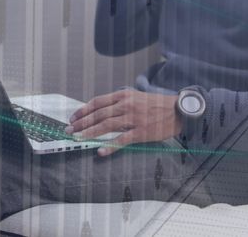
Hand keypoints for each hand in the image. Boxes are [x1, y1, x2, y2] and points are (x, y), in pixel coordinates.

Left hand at [65, 89, 181, 156]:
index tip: (73, 117)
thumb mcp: (136, 97)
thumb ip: (119, 102)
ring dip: (89, 132)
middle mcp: (126, 105)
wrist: (178, 111)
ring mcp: (133, 119)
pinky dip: (110, 146)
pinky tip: (100, 151)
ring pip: (106, 126)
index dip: (83, 110)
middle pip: (98, 114)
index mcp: (123, 96)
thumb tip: (101, 111)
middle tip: (70, 130)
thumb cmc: (156, 105)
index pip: (97, 102)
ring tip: (78, 138)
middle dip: (82, 123)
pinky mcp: (141, 132)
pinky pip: (121, 140)